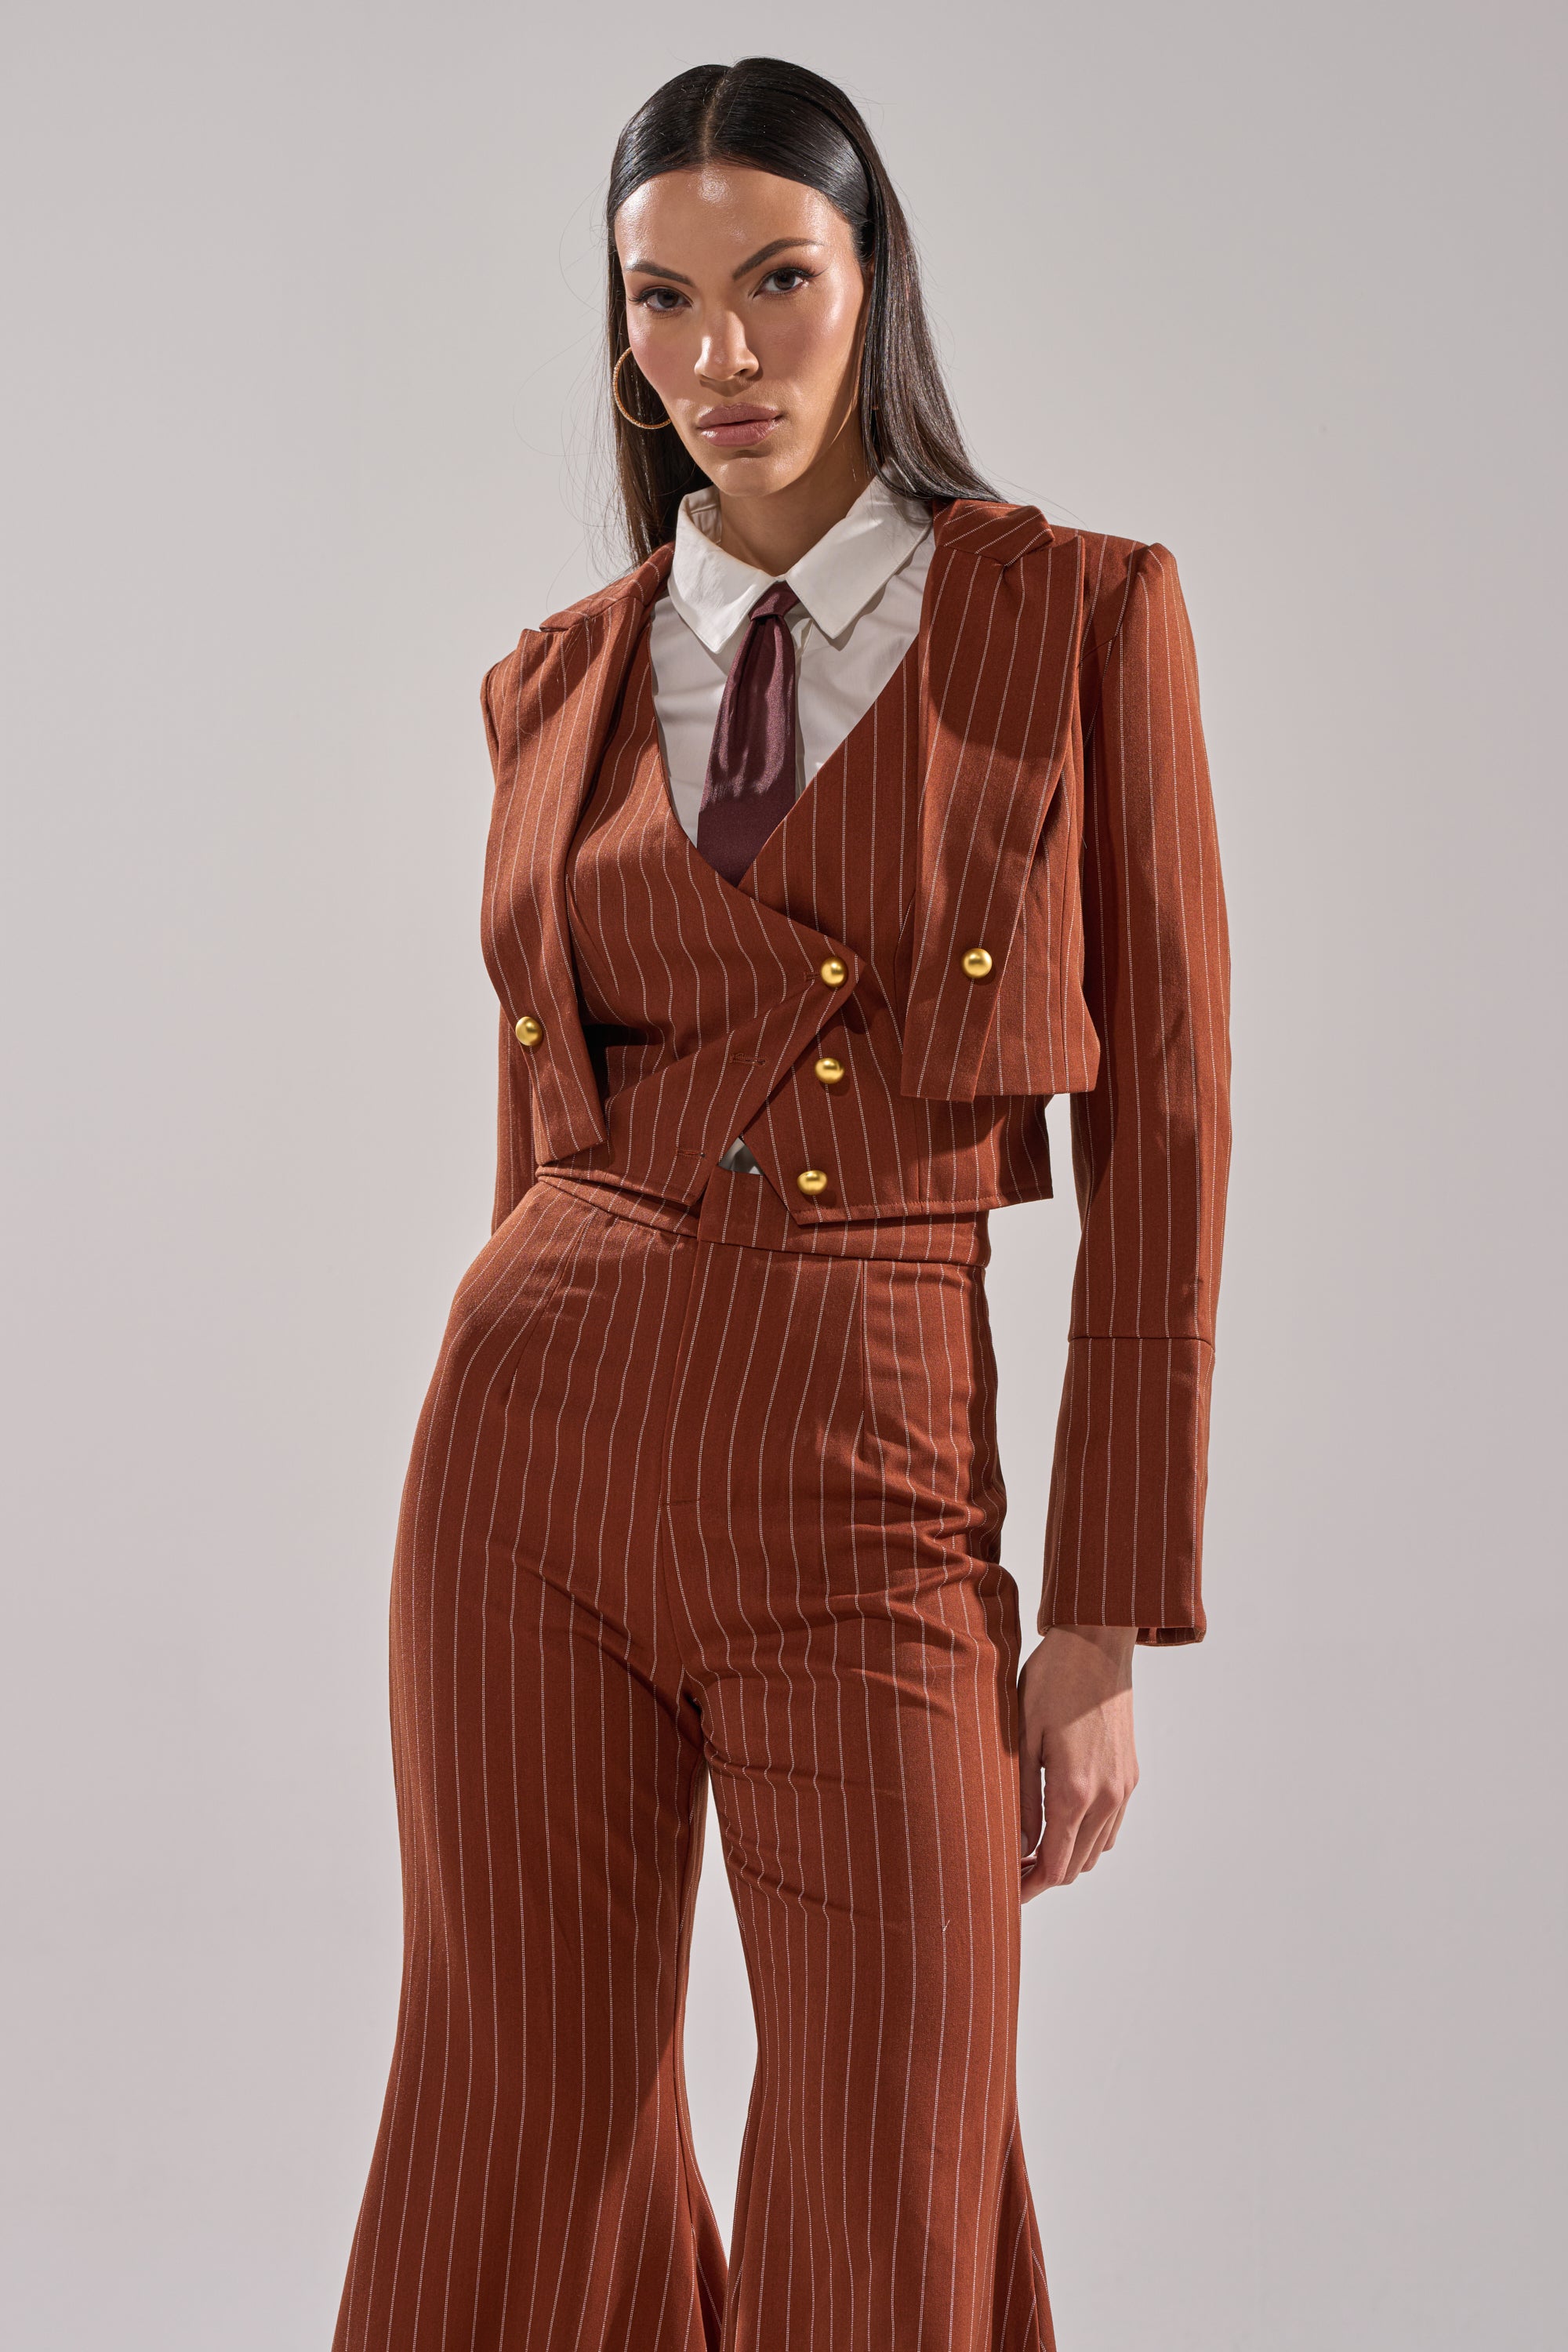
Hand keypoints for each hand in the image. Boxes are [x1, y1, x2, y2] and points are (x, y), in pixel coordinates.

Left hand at [1018, 1626, 1138, 1901]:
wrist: (1098, 1644)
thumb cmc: (1052, 1682)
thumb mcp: (1023, 1737)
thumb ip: (1022, 1799)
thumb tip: (1019, 1847)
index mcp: (1073, 1791)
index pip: (1053, 1866)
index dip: (1028, 1888)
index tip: (1004, 1892)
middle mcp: (1106, 1798)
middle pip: (1075, 1867)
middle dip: (1043, 1877)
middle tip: (1010, 1871)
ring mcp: (1123, 1788)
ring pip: (1095, 1851)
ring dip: (1066, 1858)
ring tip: (1031, 1849)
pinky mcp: (1131, 1775)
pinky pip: (1111, 1827)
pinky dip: (1087, 1838)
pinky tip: (1061, 1822)